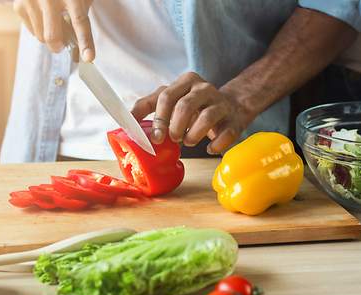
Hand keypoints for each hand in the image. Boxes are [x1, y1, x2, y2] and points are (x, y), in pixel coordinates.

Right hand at [13, 0, 94, 61]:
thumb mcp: (79, 0)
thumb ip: (80, 21)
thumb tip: (82, 53)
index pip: (80, 22)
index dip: (85, 42)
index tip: (88, 57)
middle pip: (52, 36)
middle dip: (58, 47)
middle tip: (61, 46)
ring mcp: (32, 0)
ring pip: (41, 37)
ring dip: (49, 36)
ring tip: (53, 22)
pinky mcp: (19, 5)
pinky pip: (32, 31)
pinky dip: (39, 29)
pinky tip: (42, 16)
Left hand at [132, 72, 256, 154]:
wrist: (232, 106)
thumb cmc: (195, 106)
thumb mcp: (171, 99)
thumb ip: (149, 106)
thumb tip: (125, 121)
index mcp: (186, 81)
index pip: (165, 96)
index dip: (157, 119)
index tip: (153, 137)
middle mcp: (204, 88)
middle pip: (184, 106)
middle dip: (174, 127)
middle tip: (171, 139)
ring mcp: (221, 103)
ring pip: (206, 118)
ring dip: (193, 135)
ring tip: (188, 141)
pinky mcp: (235, 120)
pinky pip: (226, 134)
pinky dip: (215, 144)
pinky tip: (208, 148)